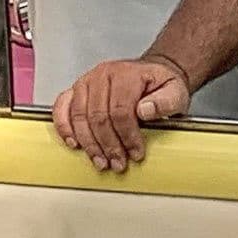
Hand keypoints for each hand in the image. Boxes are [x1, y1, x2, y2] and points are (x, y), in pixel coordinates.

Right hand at [52, 54, 192, 172]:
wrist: (151, 74)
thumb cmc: (160, 85)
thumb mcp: (175, 92)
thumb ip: (165, 101)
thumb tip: (145, 110)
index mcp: (127, 74)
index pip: (121, 110)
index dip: (127, 136)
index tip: (135, 154)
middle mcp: (103, 74)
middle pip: (98, 116)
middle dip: (108, 145)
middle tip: (117, 163)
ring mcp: (87, 81)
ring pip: (80, 116)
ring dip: (89, 143)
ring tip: (100, 161)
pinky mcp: (77, 90)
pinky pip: (62, 107)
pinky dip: (64, 126)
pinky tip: (73, 143)